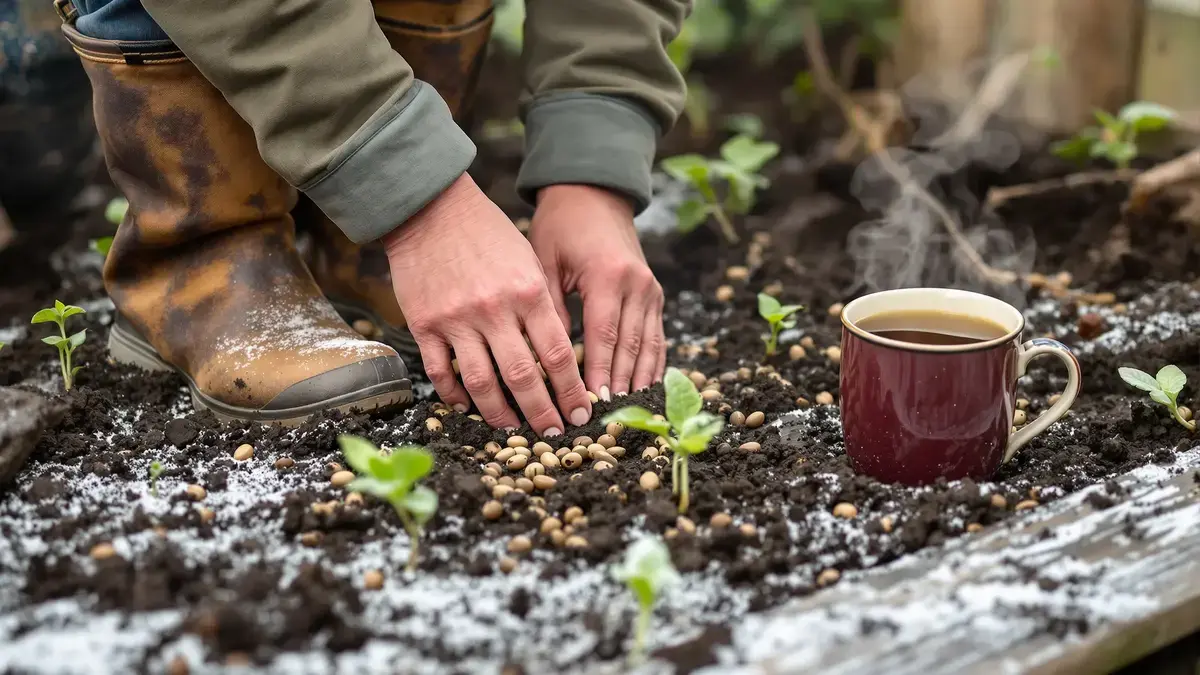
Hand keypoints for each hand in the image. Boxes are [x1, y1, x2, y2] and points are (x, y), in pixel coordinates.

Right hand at [383, 174, 591, 435]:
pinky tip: (467, 407)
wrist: (432, 208)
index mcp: (528, 292)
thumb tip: (559, 358)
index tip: (582, 413)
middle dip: (542, 413)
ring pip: (481, 382)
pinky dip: (454, 395)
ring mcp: (456, 319)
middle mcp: (495, 309)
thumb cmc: (487, 233)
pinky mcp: (424, 324)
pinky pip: (440, 372)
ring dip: (499, 414)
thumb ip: (543, 307)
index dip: (571, 391)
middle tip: (554, 435)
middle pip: (523, 377)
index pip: (557, 355)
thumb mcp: (528, 261)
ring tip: (512, 429)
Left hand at [529, 184, 664, 397]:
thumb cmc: (561, 227)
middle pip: (629, 345)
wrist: (594, 196)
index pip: (603, 335)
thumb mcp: (545, 260)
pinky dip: (652, 364)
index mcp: (607, 276)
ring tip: (628, 412)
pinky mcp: (655, 295)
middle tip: (606, 418)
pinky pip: (657, 336)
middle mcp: (636, 284)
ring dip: (638, 380)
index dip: (598, 372)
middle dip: (618, 384)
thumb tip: (545, 354)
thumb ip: (550, 306)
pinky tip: (646, 388)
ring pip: (648, 345)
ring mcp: (650, 290)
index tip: (590, 402)